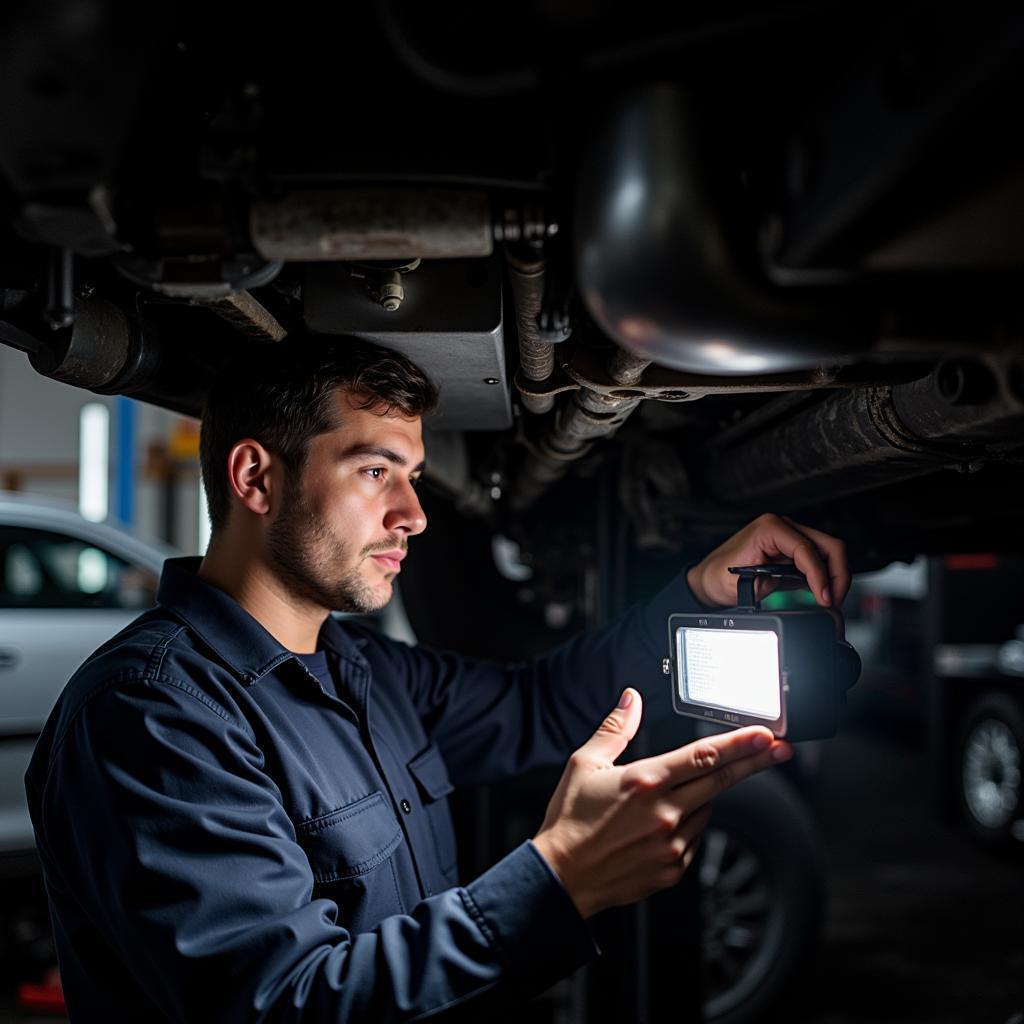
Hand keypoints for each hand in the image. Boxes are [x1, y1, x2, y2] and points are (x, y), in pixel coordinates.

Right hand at [532, 688, 791, 919]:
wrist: (561, 876)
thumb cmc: (570, 819)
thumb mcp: (584, 764)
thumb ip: (615, 729)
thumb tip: (631, 699)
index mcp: (645, 782)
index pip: (703, 756)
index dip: (739, 743)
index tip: (766, 734)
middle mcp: (664, 813)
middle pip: (721, 781)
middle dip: (754, 762)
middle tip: (779, 749)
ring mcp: (672, 844)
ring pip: (706, 810)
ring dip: (702, 797)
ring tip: (667, 799)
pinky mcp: (673, 869)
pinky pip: (694, 839)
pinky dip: (688, 826)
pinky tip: (660, 825)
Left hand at [686, 513, 850, 609]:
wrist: (709, 579)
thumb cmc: (718, 576)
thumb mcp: (742, 584)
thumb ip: (772, 582)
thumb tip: (799, 591)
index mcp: (769, 528)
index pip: (808, 549)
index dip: (820, 576)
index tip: (824, 598)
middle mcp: (783, 528)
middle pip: (830, 546)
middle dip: (837, 575)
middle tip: (833, 601)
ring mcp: (791, 539)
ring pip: (830, 553)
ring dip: (835, 577)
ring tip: (830, 601)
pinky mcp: (794, 553)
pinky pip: (821, 562)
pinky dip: (827, 578)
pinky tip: (823, 595)